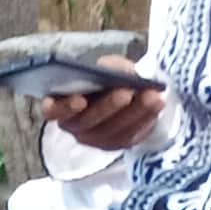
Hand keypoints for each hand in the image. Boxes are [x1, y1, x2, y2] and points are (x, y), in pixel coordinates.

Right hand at [39, 55, 167, 151]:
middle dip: (108, 106)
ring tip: (151, 95)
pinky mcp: (117, 143)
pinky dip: (146, 117)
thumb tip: (121, 72)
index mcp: (60, 103)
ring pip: (112, 130)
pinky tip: (158, 102)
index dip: (64, 108)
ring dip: (133, 112)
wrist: (125, 91)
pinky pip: (130, 135)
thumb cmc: (108, 77)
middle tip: (126, 91)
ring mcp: (95, 138)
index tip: (80, 99)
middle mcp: (73, 125)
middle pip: (86, 122)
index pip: (52, 110)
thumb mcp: (106, 66)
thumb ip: (109, 67)